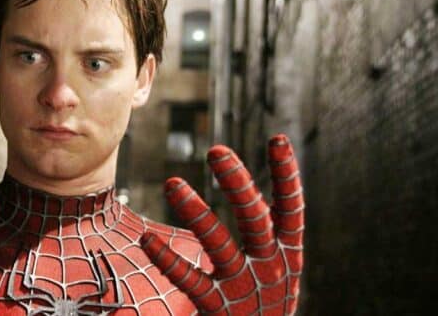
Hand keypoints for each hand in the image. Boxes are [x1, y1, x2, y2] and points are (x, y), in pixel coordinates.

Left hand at [141, 134, 303, 314]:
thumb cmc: (264, 299)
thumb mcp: (275, 264)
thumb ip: (262, 231)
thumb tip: (247, 188)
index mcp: (287, 252)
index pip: (290, 207)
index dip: (286, 174)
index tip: (277, 139)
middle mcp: (271, 266)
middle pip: (255, 218)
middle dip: (238, 183)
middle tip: (216, 151)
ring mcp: (245, 287)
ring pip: (220, 244)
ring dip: (197, 212)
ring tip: (172, 184)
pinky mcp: (219, 308)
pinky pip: (190, 280)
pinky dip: (169, 260)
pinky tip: (147, 239)